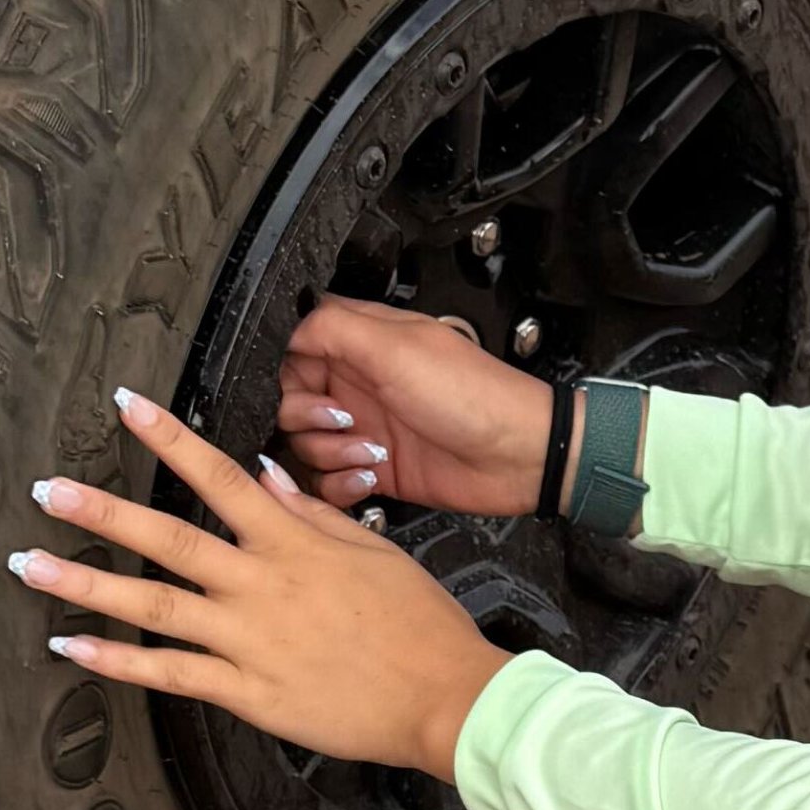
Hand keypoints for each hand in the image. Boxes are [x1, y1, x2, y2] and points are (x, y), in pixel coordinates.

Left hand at [11, 388, 509, 775]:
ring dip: (85, 582)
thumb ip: (309, 513)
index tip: (126, 405)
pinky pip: (167, 674)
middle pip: (166, 538)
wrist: (444, 696)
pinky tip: (70, 646)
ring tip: (31, 564)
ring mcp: (247, 640)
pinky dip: (115, 662)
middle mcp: (260, 585)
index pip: (219, 476)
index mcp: (292, 543)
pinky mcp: (245, 692)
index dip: (168, 438)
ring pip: (151, 606)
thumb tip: (261, 474)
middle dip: (100, 511)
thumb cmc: (418, 623)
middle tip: (46, 490)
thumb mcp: (372, 550)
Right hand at [276, 295, 554, 516]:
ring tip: (371, 450)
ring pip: (306, 444)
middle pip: (292, 400)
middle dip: (306, 416)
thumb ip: (336, 328)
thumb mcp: (399, 347)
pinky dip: (341, 484)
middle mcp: (360, 384)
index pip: (297, 347)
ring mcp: (366, 428)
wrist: (517, 457)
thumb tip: (291, 325)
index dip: (291, 367)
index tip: (307, 382)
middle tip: (343, 419)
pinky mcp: (374, 470)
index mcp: (364, 344)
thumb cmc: (474, 395)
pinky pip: (329, 482)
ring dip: (330, 452)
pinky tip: (371, 477)